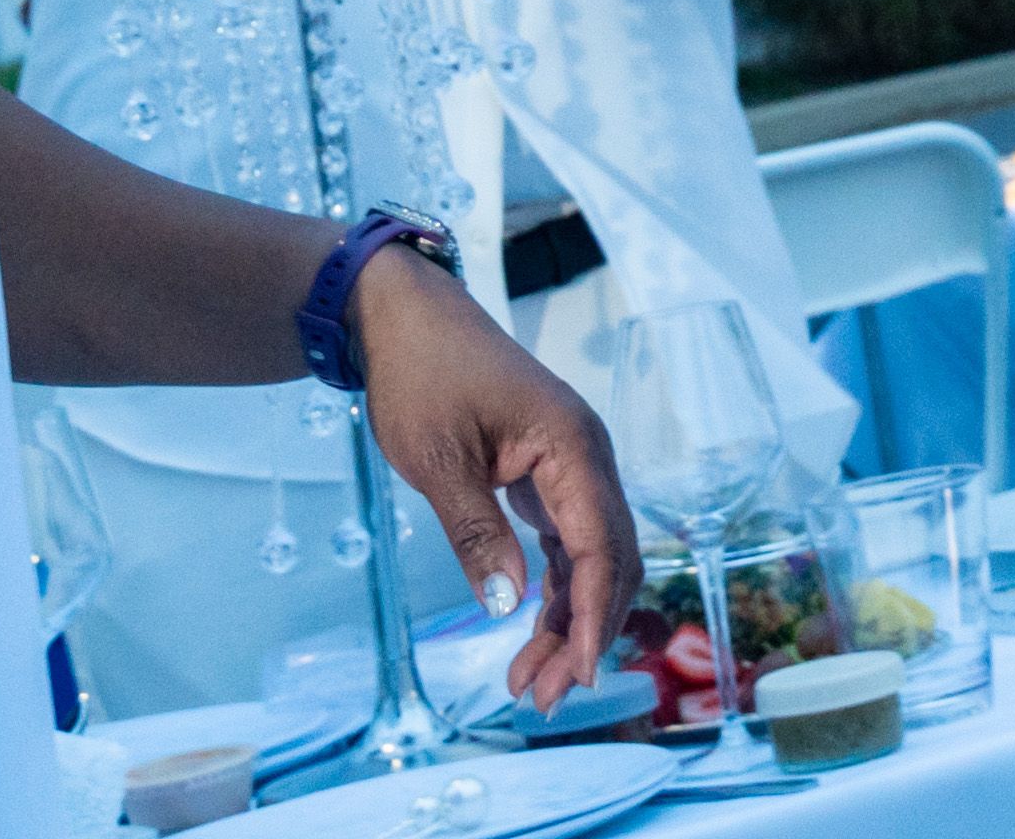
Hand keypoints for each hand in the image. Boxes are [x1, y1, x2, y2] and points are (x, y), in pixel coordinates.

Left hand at [345, 246, 640, 712]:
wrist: (404, 319)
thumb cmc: (421, 377)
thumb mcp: (438, 460)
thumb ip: (475, 532)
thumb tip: (506, 604)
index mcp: (572, 446)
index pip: (601, 545)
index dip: (593, 614)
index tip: (577, 673)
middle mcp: (586, 457)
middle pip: (610, 559)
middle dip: (585, 630)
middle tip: (546, 695)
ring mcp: (570, 466)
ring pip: (591, 557)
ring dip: (568, 619)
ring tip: (531, 682)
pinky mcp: (547, 475)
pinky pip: (567, 543)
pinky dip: (554, 591)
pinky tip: (531, 631)